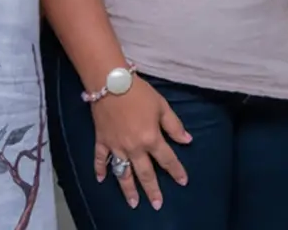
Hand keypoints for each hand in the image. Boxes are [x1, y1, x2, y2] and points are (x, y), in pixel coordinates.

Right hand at [92, 78, 191, 209]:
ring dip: (128, 189)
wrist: (111, 83)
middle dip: (152, 190)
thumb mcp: (162, 106)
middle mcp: (134, 147)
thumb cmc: (139, 93)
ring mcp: (116, 146)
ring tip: (133, 202)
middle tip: (157, 204)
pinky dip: (100, 170)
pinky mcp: (102, 141)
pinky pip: (100, 159)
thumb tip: (187, 140)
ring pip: (123, 173)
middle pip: (145, 173)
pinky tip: (101, 180)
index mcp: (151, 138)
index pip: (167, 159)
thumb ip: (174, 126)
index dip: (176, 171)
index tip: (183, 181)